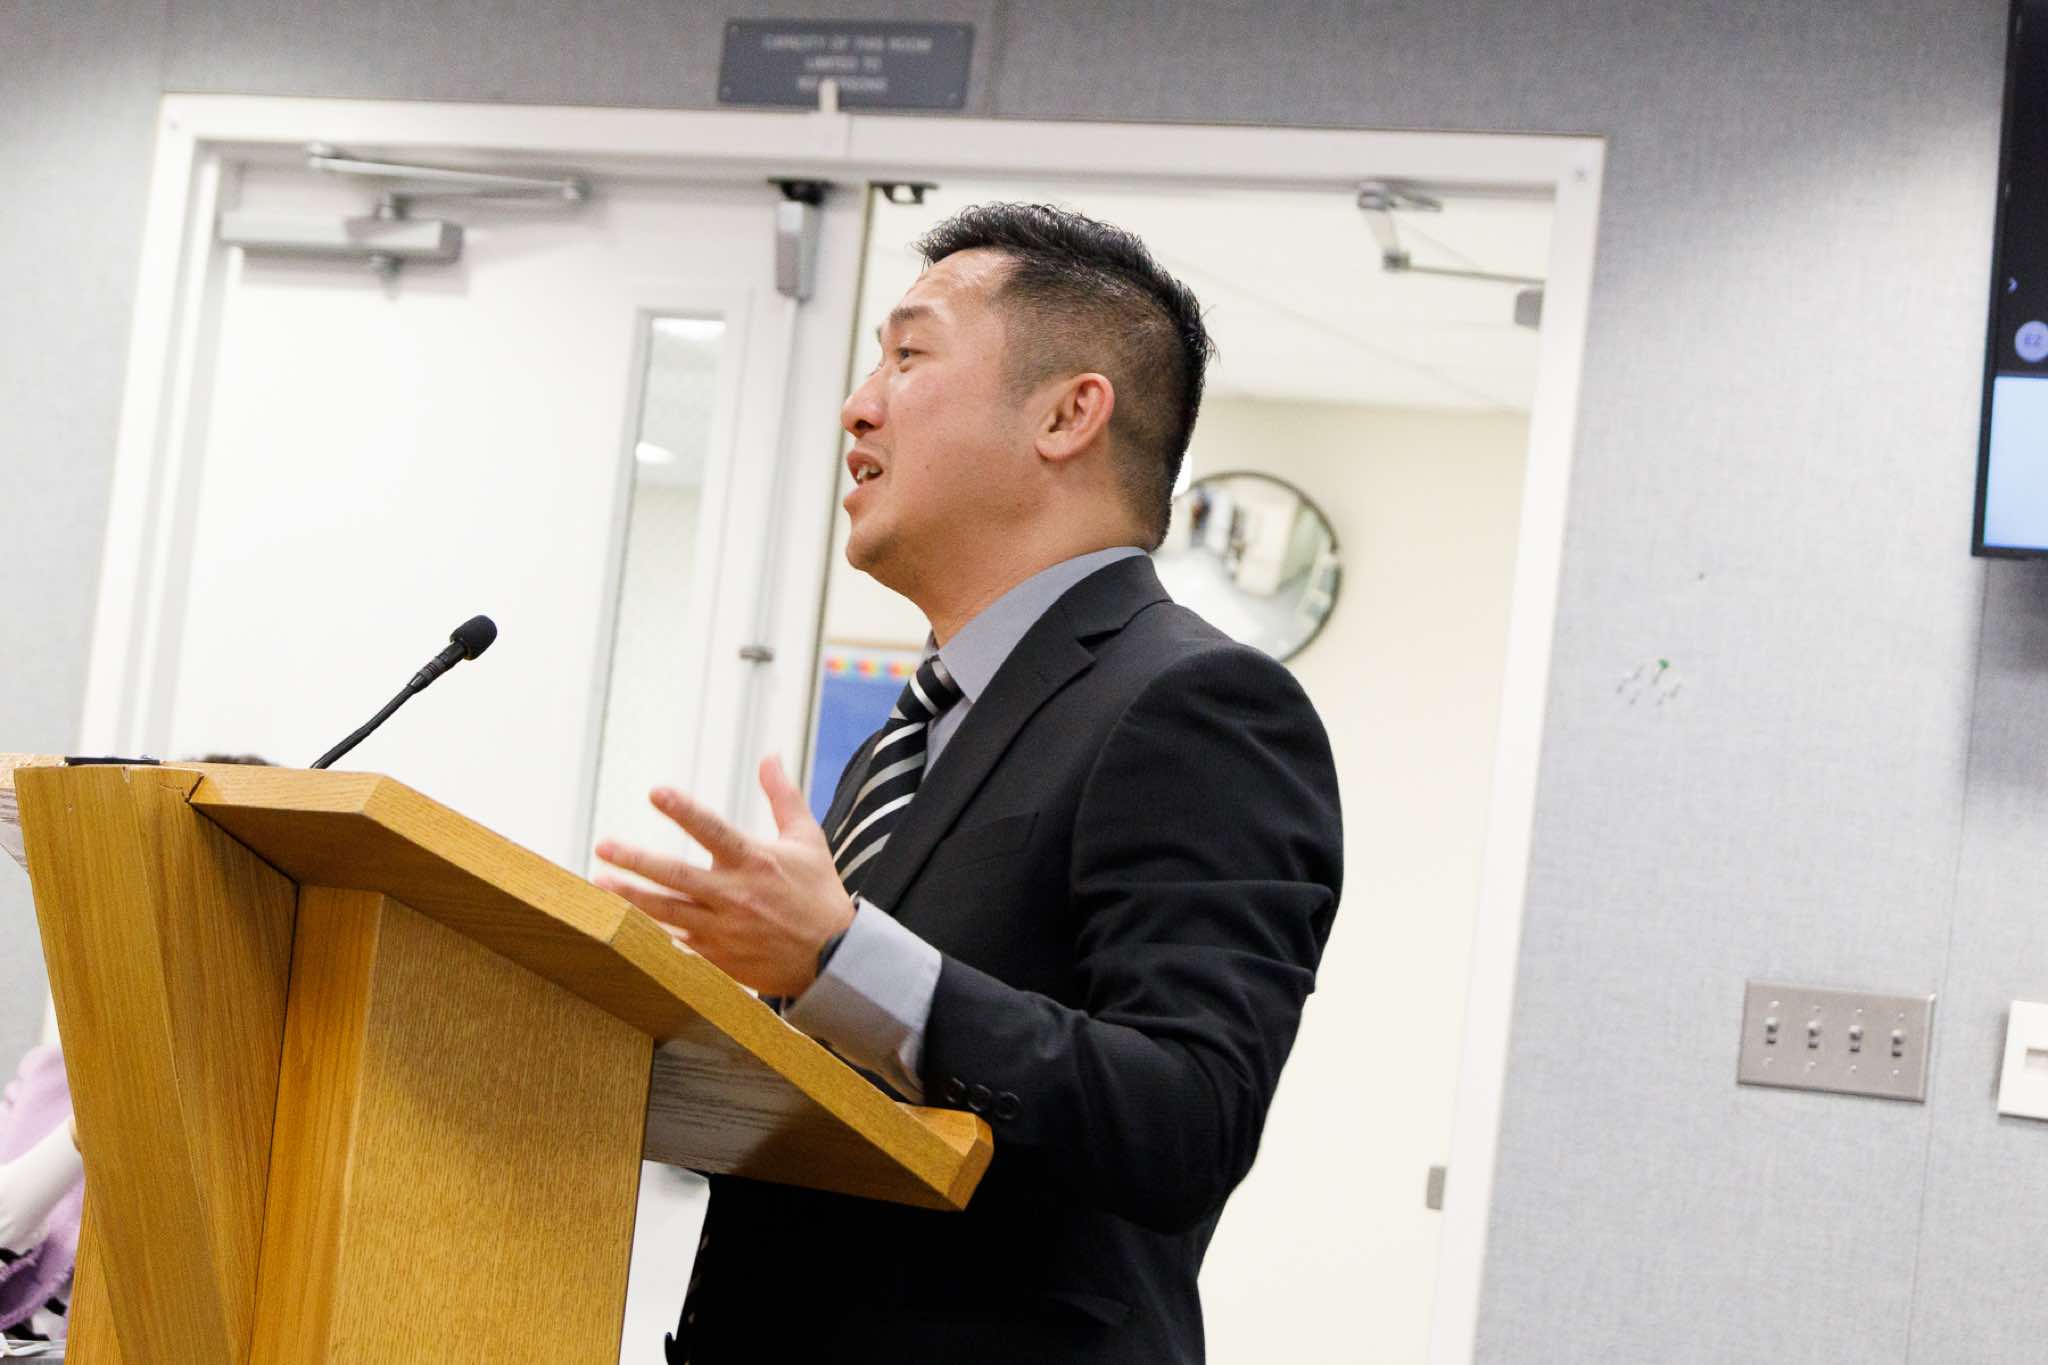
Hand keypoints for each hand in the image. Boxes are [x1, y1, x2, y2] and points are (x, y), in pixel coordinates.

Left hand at [593, 756, 854, 997]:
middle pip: (677, 876)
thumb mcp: (807, 838)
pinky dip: (649, 938)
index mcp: (755, 861)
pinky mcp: (718, 959)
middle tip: (603, 846)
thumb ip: (782, 796)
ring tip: (600, 885)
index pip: (713, 830)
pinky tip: (621, 927)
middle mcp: (736, 895)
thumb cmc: (819, 891)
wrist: (833, 956)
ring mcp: (724, 930)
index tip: (654, 792)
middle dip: (636, 861)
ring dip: (631, 899)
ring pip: (668, 913)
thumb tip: (769, 756)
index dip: (683, 811)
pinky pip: (676, 948)